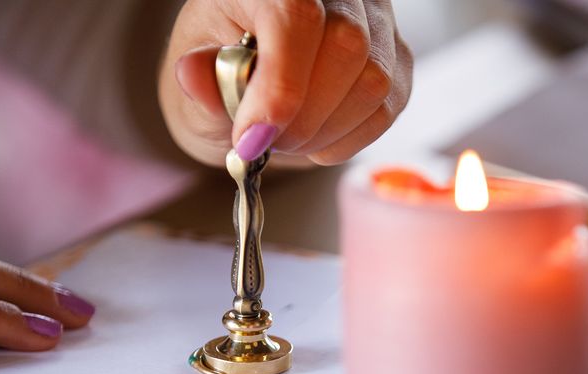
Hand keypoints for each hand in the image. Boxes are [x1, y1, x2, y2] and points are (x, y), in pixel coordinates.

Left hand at [159, 0, 412, 167]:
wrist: (247, 79)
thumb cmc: (220, 70)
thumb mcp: (190, 74)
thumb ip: (197, 80)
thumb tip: (194, 75)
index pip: (297, 15)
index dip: (279, 84)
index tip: (252, 137)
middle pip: (347, 47)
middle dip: (302, 116)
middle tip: (265, 143)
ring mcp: (374, 19)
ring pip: (373, 82)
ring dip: (324, 131)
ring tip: (287, 138)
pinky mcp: (397, 58)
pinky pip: (387, 108)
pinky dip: (346, 138)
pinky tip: (314, 136)